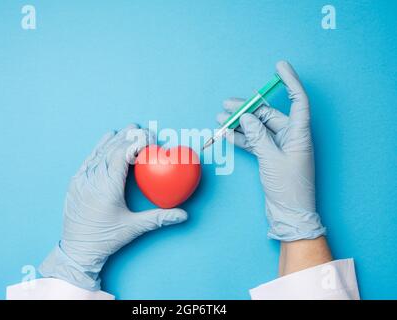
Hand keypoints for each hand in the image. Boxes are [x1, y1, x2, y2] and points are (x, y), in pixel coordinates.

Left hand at [39, 124, 187, 290]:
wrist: (77, 250)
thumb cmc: (106, 239)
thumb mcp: (133, 228)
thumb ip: (159, 218)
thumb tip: (183, 215)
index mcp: (107, 187)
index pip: (122, 154)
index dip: (136, 143)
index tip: (149, 137)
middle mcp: (92, 179)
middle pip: (111, 149)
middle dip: (128, 137)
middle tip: (142, 130)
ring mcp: (81, 179)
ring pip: (99, 152)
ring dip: (114, 139)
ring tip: (127, 130)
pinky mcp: (75, 182)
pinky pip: (88, 159)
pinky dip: (99, 148)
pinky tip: (106, 139)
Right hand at [217, 61, 325, 240]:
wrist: (289, 213)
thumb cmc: (288, 187)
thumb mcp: (271, 158)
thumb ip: (258, 136)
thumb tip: (246, 117)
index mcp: (299, 133)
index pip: (298, 100)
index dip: (289, 81)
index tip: (279, 66)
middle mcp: (290, 137)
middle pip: (268, 114)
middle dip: (247, 108)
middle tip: (227, 105)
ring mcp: (279, 147)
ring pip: (258, 128)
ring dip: (240, 123)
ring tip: (220, 118)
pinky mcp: (269, 156)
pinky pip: (254, 141)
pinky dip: (240, 137)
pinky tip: (226, 133)